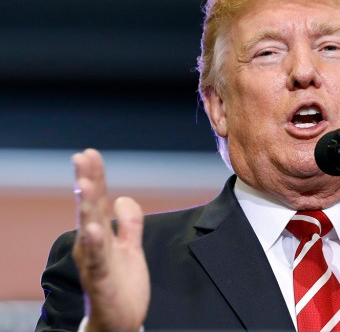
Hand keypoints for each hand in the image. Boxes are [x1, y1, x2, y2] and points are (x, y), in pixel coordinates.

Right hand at [72, 149, 149, 331]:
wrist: (121, 322)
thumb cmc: (122, 285)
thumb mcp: (130, 248)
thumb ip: (129, 224)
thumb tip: (123, 198)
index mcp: (100, 236)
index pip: (97, 201)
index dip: (95, 177)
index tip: (90, 153)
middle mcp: (93, 246)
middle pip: (90, 208)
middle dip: (87, 182)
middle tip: (82, 158)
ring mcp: (95, 262)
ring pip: (89, 229)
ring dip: (86, 206)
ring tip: (85, 184)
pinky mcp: (100, 280)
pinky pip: (97, 260)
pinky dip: (94, 244)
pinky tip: (93, 229)